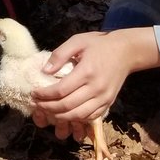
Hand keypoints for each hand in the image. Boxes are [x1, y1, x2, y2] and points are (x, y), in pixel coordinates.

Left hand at [30, 29, 149, 129]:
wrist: (126, 52)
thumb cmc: (100, 44)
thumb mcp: (78, 41)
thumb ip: (60, 54)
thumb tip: (45, 71)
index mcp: (87, 72)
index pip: (60, 90)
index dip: (44, 95)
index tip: (33, 93)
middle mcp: (96, 88)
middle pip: (67, 106)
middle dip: (48, 108)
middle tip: (37, 104)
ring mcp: (103, 98)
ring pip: (78, 115)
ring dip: (60, 117)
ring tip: (48, 111)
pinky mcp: (108, 103)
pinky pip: (90, 117)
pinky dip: (76, 119)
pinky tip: (65, 114)